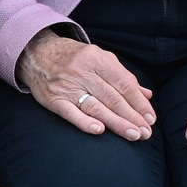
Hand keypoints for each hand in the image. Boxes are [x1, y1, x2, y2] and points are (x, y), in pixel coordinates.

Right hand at [18, 30, 156, 139]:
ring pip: (95, 106)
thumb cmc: (74, 58)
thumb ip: (123, 76)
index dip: (139, 103)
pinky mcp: (53, 99)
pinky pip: (70, 112)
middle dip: (132, 116)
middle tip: (146, 133)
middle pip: (112, 97)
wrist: (36, 52)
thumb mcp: (99, 59)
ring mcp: (66, 85)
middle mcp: (82, 71)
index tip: (150, 118)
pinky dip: (84, 122)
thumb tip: (146, 95)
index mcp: (96, 58)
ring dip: (116, 123)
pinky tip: (99, 130)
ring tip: (133, 135)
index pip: (123, 84)